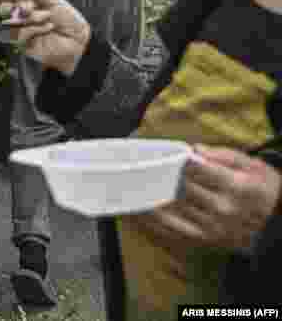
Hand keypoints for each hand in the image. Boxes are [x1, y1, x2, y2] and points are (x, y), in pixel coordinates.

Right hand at [0, 0, 90, 75]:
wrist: (77, 41)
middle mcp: (23, 15)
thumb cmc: (69, 21)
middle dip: (16, 6)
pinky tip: (47, 28)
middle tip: (30, 7)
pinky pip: (19, 33)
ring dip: (32, 17)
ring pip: (11, 20)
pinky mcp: (23, 43)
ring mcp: (22, 29)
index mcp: (28, 2)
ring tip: (47, 17)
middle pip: (3, 8)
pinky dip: (35, 29)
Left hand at [123, 145, 281, 252]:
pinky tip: (135, 213)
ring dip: (145, 201)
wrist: (278, 222)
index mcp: (235, 187)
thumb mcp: (251, 164)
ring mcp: (214, 228)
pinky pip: (172, 232)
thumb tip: (193, 151)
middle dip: (153, 179)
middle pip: (178, 190)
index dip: (171, 162)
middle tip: (131, 170)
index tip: (154, 156)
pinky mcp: (207, 241)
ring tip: (124, 189)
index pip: (193, 171)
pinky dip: (151, 223)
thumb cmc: (262, 187)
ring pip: (171, 211)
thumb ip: (221, 155)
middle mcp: (223, 209)